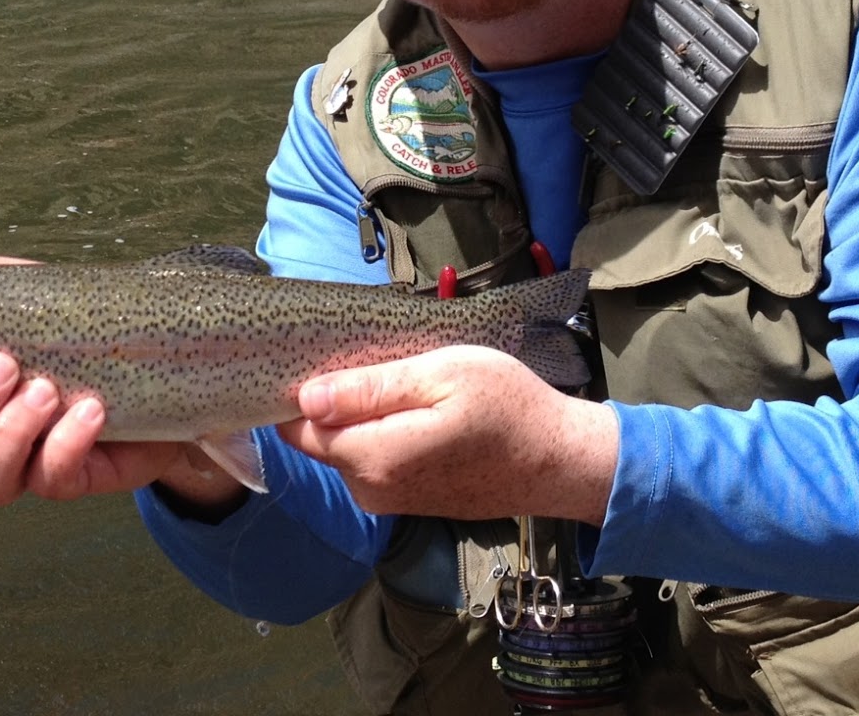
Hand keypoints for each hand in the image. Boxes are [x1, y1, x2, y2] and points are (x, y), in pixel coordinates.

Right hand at [0, 241, 243, 511]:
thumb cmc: (72, 328)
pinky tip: (89, 410)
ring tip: (45, 388)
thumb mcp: (25, 298)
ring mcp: (24, 467)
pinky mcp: (75, 479)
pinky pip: (56, 480)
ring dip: (10, 435)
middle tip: (1, 364)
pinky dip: (66, 445)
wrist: (161, 363)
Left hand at [278, 346, 618, 525]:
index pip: (299, 428)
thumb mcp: (440, 375)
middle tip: (370, 357)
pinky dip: (381, 433)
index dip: (302, 389)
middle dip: (330, 401)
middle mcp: (371, 489)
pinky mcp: (408, 502)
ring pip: (346, 449)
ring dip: (359, 415)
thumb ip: (369, 389)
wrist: (559, 461)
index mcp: (373, 457)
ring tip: (400, 377)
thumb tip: (305, 396)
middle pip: (319, 439)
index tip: (324, 355)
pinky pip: (372, 462)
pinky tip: (414, 408)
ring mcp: (390, 500)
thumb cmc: (507, 406)